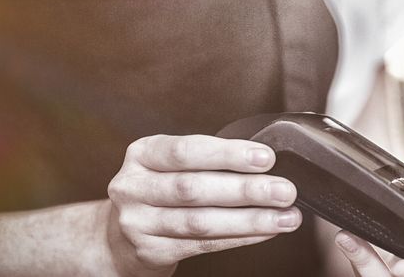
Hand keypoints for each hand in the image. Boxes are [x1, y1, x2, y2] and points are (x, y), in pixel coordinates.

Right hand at [105, 135, 300, 275]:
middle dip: (246, 190)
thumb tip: (267, 163)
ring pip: (200, 222)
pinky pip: (202, 245)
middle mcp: (133, 186)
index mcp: (143, 154)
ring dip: (250, 220)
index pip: (186, 151)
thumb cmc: (160, 191)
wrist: (118, 237)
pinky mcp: (149, 251)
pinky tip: (264, 231)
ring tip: (285, 217)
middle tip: (285, 191)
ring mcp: (137, 222)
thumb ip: (208, 161)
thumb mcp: (170, 166)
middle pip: (194, 188)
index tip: (266, 158)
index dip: (228, 154)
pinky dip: (239, 238)